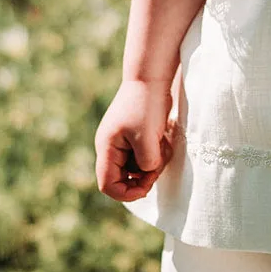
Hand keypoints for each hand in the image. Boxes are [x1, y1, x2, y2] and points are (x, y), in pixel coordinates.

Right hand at [95, 79, 175, 201]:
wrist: (151, 77)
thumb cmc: (146, 105)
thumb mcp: (147, 138)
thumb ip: (146, 162)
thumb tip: (148, 171)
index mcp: (107, 148)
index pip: (108, 185)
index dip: (126, 193)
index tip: (147, 187)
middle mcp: (111, 148)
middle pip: (123, 179)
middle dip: (143, 178)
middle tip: (158, 165)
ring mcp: (123, 143)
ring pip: (137, 169)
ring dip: (152, 164)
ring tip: (163, 146)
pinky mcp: (136, 138)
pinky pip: (145, 157)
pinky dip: (156, 154)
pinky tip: (163, 140)